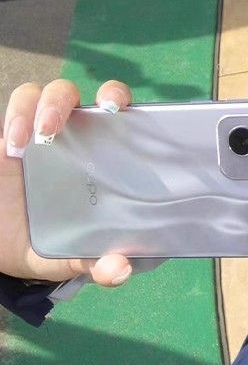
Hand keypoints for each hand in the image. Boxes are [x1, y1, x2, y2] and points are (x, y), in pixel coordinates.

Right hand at [1, 79, 134, 285]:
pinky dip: (16, 117)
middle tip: (57, 125)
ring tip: (30, 141)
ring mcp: (38, 134)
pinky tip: (12, 147)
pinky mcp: (9, 136)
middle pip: (77, 94)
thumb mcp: (71, 257)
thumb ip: (96, 262)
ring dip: (38, 106)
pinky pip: (15, 110)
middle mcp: (72, 137)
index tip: (112, 108)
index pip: (117, 112)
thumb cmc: (48, 244)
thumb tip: (119, 270)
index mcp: (101, 156)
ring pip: (42, 94)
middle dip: (68, 97)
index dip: (116, 98)